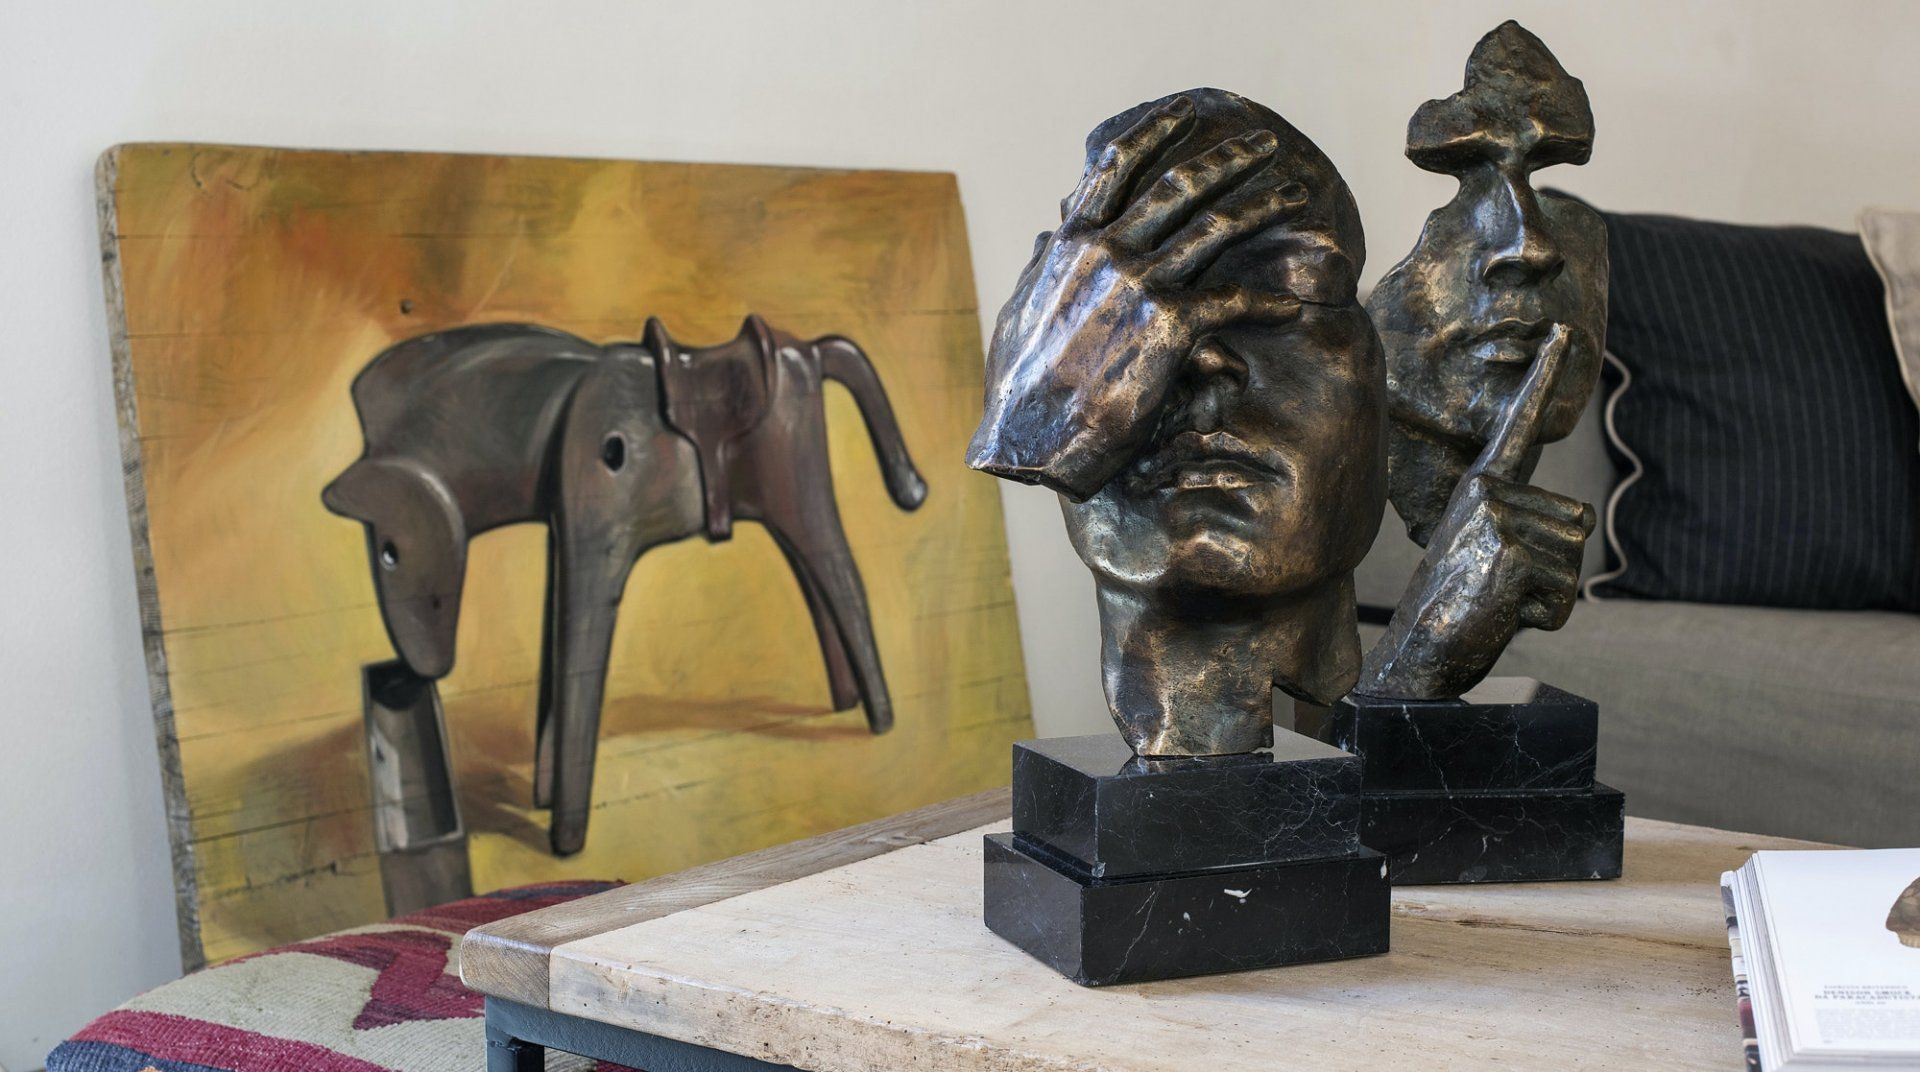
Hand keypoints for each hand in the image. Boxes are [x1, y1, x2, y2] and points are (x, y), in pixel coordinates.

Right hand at [966, 96, 1307, 500]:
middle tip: (1261, 144)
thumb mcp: (1017, 312)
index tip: (1183, 113)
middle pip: (1178, 186)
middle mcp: (1106, 251)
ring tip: (1294, 195)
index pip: (1114, 167)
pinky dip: (1265, 302)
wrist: (1030, 438)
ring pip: (1216, 227)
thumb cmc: (1018, 386)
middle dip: (1227, 159)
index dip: (1153, 133)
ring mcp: (1139, 284)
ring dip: (1261, 207)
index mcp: (1070, 243)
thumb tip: (1047, 233)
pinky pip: (1232, 301)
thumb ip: (1039, 268)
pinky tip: (1291, 305)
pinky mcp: (1169, 326)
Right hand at [1359, 325, 1597, 698]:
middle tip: (1503, 589)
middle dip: (1557, 569)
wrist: (1420, 648)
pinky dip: (1546, 617)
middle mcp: (1485, 491)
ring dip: (1551, 594)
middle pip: (1578, 523)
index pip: (1518, 425)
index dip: (1544, 377)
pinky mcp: (1507, 551)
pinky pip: (1566, 592)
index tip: (1566, 332)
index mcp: (1481, 486)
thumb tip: (1571, 522)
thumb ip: (1521, 526)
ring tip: (1500, 601)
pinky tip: (1504, 616)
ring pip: (1576, 558)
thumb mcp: (1487, 553)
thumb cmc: (1458, 605)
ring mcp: (1494, 519)